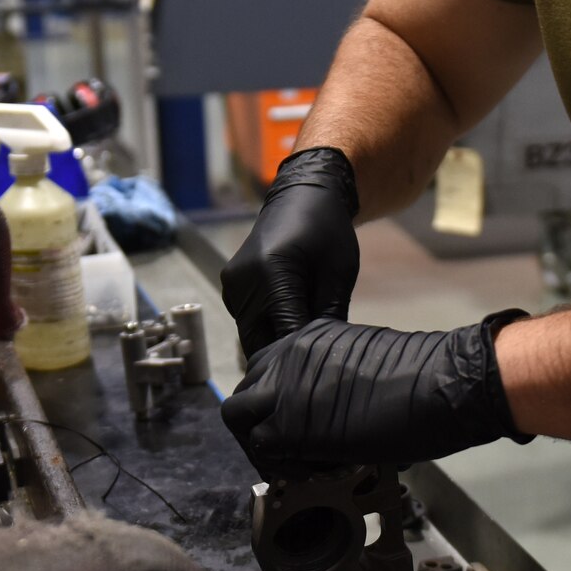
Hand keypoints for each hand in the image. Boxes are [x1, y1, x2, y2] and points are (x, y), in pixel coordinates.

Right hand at [221, 148, 360, 356]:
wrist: (301, 196)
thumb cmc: (327, 230)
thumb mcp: (339, 273)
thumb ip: (330, 316)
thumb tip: (330, 356)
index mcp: (271, 273)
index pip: (285, 333)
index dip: (303, 357)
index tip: (322, 374)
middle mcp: (243, 282)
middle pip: (260, 342)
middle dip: (285, 359)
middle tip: (313, 371)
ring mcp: (232, 285)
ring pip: (252, 336)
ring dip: (275, 345)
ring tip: (304, 351)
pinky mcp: (231, 288)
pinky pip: (248, 322)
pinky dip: (267, 330)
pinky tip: (291, 329)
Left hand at [221, 312, 533, 468]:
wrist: (443, 385)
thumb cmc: (426, 379)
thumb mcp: (369, 366)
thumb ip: (339, 382)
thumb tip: (335, 420)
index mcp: (311, 335)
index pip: (268, 368)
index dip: (276, 402)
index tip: (298, 426)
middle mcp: (290, 353)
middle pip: (247, 389)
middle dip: (260, 423)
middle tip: (292, 452)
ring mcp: (285, 385)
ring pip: (238, 417)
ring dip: (261, 445)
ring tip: (299, 466)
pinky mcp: (288, 422)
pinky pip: (261, 449)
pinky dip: (281, 466)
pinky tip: (314, 473)